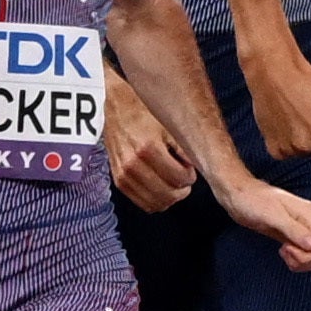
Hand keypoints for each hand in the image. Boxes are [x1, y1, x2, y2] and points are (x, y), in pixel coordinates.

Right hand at [102, 79, 192, 208]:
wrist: (115, 107)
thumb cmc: (142, 112)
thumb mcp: (168, 125)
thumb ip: (183, 149)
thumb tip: (195, 168)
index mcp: (147, 149)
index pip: (179, 178)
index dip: (190, 176)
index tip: (190, 169)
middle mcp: (132, 165)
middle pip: (168, 195)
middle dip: (182, 189)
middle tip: (184, 178)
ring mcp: (123, 175)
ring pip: (155, 203)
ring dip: (169, 197)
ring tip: (172, 183)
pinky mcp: (118, 181)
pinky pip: (141, 203)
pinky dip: (155, 200)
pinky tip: (160, 188)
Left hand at [215, 170, 310, 272]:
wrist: (239, 195)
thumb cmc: (253, 201)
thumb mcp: (272, 216)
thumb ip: (294, 230)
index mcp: (310, 215)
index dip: (308, 256)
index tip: (288, 248)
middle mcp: (310, 223)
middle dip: (304, 260)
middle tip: (284, 251)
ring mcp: (303, 229)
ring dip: (300, 261)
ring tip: (283, 252)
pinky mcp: (293, 235)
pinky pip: (305, 254)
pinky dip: (296, 259)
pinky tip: (283, 252)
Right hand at [238, 36, 310, 161]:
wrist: (274, 75)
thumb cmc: (305, 82)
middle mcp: (306, 145)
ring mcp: (289, 149)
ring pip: (308, 151)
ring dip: (306, 138)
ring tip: (298, 116)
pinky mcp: (275, 151)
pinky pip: (291, 153)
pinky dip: (290, 142)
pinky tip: (288, 124)